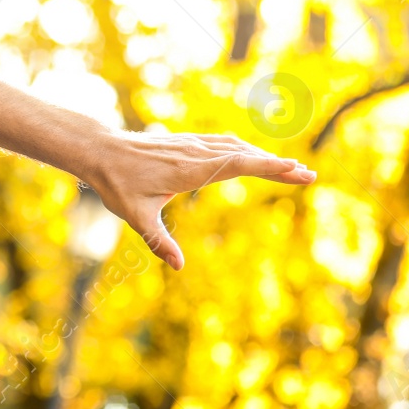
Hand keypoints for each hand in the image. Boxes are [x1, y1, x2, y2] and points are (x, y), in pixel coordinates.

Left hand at [86, 130, 314, 269]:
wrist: (99, 150)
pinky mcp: (186, 142)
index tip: (294, 168)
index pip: (236, 163)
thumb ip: (158, 240)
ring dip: (263, 156)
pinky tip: (255, 156)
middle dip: (276, 164)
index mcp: (187, 169)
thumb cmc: (117, 183)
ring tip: (291, 168)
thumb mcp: (135, 215)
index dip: (267, 166)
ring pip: (235, 147)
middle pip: (244, 154)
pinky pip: (222, 144)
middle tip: (308, 174)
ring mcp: (191, 144)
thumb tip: (178, 266)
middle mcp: (194, 153)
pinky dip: (245, 150)